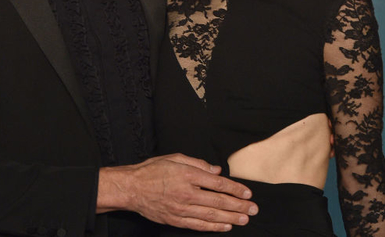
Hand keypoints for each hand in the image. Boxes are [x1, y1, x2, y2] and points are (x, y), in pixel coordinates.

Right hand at [98, 153, 257, 231]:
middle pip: (218, 201)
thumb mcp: (175, 158)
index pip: (217, 183)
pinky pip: (199, 225)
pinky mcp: (176, 220)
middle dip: (239, 206)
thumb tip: (216, 170)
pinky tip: (225, 226)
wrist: (131, 188)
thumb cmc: (152, 170)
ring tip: (245, 219)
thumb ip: (197, 163)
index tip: (247, 193)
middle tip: (253, 209)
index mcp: (187, 175)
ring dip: (231, 218)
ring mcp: (181, 209)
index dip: (235, 189)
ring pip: (211, 215)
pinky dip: (214, 227)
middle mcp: (186, 193)